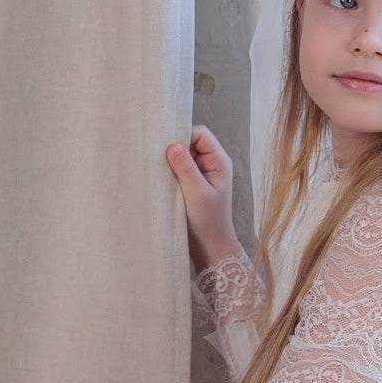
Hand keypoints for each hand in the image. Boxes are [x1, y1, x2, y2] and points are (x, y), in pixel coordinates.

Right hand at [165, 126, 237, 265]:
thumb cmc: (208, 222)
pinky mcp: (191, 185)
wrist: (210, 248)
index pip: (200, 134)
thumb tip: (172, 145)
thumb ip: (186, 168)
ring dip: (171, 163)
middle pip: (190, 142)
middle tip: (162, 163)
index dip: (183, 137)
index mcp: (219, 162)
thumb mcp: (196, 193)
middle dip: (175, 149)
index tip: (168, 151)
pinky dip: (170, 173)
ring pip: (182, 156)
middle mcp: (211, 164)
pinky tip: (163, 183)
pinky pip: (178, 170)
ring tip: (162, 175)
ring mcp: (201, 174)